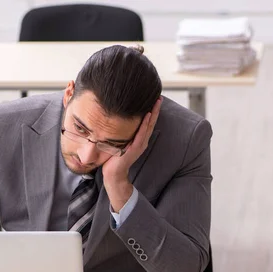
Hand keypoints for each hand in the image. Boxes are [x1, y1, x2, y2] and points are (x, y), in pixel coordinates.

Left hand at [103, 97, 162, 211]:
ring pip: (148, 126)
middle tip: (159, 97)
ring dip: (153, 114)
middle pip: (151, 122)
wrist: (113, 174)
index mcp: (140, 139)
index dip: (152, 111)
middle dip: (155, 110)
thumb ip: (122, 133)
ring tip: (156, 103)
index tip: (154, 99)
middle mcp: (142, 141)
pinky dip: (144, 125)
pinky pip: (140, 134)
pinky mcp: (134, 148)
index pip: (148, 122)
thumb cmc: (114, 158)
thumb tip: (116, 120)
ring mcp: (139, 145)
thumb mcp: (120, 142)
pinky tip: (147, 115)